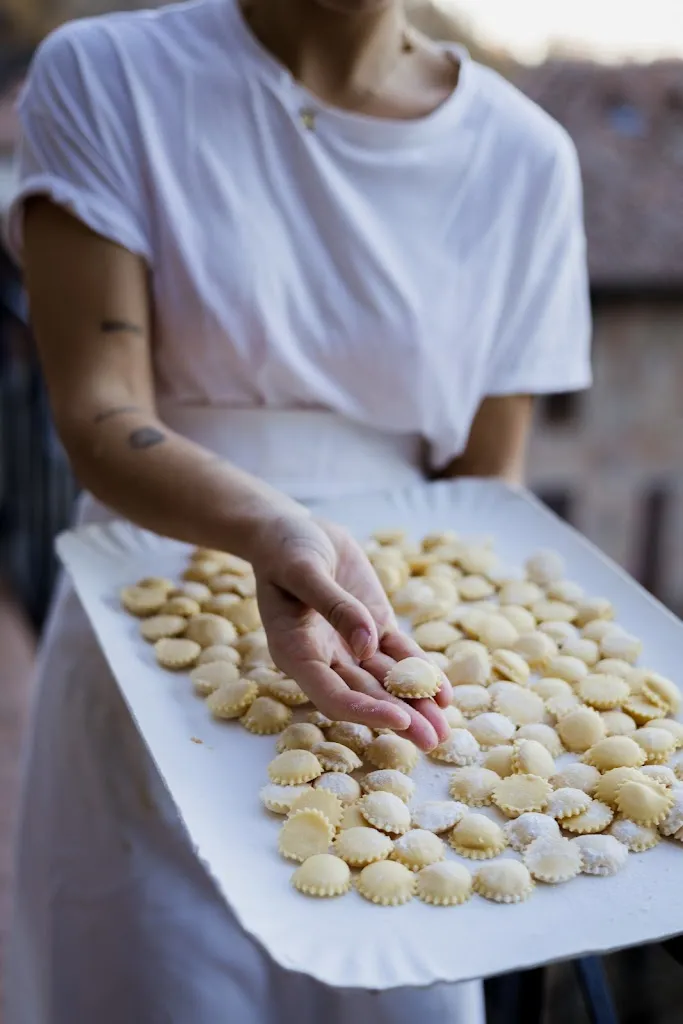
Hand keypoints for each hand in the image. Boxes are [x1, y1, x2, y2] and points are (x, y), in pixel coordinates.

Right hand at [251, 513, 450, 749]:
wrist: (292, 530)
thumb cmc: (285, 548)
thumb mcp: (304, 570)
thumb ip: (334, 606)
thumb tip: (367, 644)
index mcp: (296, 652)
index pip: (331, 694)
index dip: (365, 711)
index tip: (399, 720)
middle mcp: (324, 657)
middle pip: (364, 697)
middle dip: (399, 719)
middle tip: (433, 742)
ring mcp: (351, 645)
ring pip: (385, 682)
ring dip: (415, 704)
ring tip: (445, 729)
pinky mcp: (372, 626)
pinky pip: (398, 655)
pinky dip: (420, 672)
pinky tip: (442, 693)